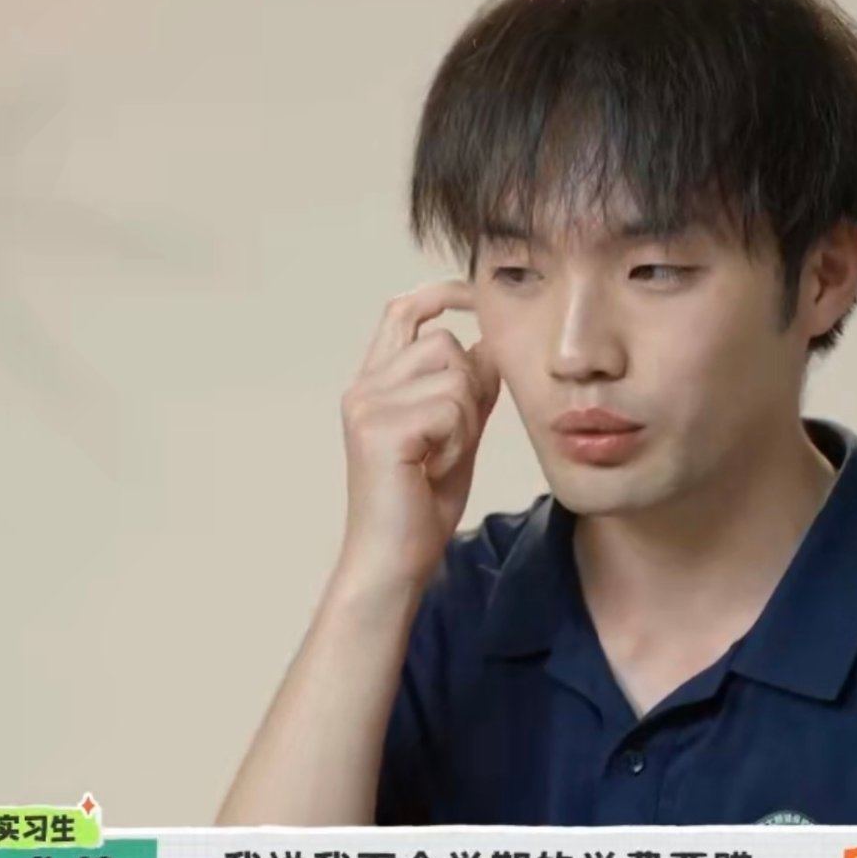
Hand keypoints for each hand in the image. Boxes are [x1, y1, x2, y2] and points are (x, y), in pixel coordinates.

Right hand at [336, 279, 499, 589]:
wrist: (394, 562)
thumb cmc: (421, 506)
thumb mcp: (456, 435)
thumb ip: (469, 390)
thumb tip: (493, 342)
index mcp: (375, 385)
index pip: (402, 312)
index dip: (443, 295)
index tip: (476, 295)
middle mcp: (363, 388)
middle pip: (445, 343)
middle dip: (471, 389)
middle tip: (453, 442)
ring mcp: (367, 405)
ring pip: (453, 372)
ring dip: (467, 419)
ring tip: (442, 458)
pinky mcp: (379, 428)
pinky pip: (451, 406)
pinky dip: (459, 440)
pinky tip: (435, 469)